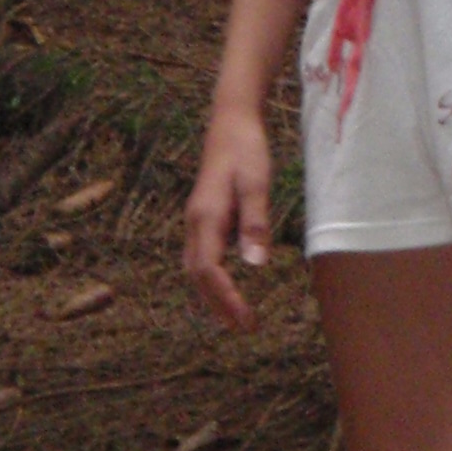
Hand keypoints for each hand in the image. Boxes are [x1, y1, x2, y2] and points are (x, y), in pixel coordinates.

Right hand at [183, 104, 274, 329]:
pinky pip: (201, 257)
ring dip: (212, 295)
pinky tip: (228, 287)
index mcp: (206, 217)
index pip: (209, 270)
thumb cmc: (246, 150)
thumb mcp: (256, 183)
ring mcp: (196, 220)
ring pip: (195, 268)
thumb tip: (255, 264)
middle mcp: (195, 223)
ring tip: (236, 317)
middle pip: (197, 275)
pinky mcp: (203, 217)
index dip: (225, 299)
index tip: (246, 319)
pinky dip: (211, 279)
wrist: (230, 122)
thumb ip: (255, 223)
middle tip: (244, 328)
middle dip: (218, 305)